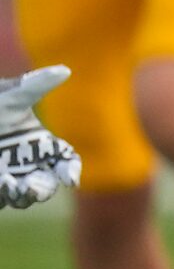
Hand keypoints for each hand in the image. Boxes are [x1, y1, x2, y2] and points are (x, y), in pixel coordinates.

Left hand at [0, 65, 81, 208]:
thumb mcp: (12, 97)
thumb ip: (36, 86)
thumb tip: (65, 70)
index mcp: (43, 145)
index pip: (67, 163)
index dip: (71, 172)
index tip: (70, 180)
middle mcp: (29, 165)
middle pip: (48, 185)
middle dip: (43, 189)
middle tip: (32, 187)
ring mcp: (11, 178)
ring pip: (25, 197)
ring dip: (22, 195)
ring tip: (9, 183)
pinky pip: (3, 199)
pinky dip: (4, 194)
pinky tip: (0, 182)